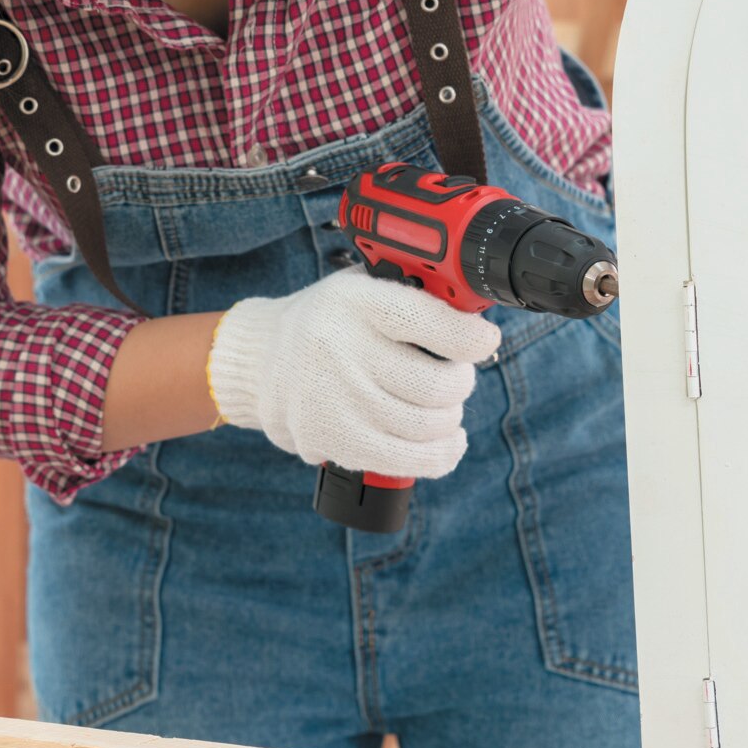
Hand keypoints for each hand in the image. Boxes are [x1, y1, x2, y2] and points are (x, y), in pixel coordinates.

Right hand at [208, 270, 498, 479]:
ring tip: (445, 407)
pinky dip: (442, 455)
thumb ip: (413, 292)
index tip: (485, 340)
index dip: (469, 337)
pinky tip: (449, 442)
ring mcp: (336, 401)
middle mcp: (341, 349)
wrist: (261, 361)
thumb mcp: (361, 287)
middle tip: (457, 376)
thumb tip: (478, 318)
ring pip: (428, 426)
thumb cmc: (330, 322)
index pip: (425, 321)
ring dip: (451, 419)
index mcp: (354, 302)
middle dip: (462, 382)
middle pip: (436, 385)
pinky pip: (408, 460)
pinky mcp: (334, 441)